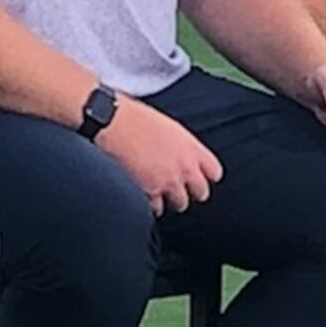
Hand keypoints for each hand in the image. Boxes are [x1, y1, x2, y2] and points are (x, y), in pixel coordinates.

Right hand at [96, 96, 223, 213]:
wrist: (111, 123)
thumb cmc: (134, 118)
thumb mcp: (167, 127)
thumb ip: (181, 146)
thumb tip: (182, 157)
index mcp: (191, 147)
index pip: (214, 171)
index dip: (206, 176)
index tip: (198, 177)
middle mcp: (185, 166)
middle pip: (201, 192)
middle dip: (190, 192)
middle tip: (177, 188)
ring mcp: (169, 181)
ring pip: (180, 203)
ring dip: (169, 199)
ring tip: (156, 189)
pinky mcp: (150, 192)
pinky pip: (156, 208)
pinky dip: (150, 204)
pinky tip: (141, 192)